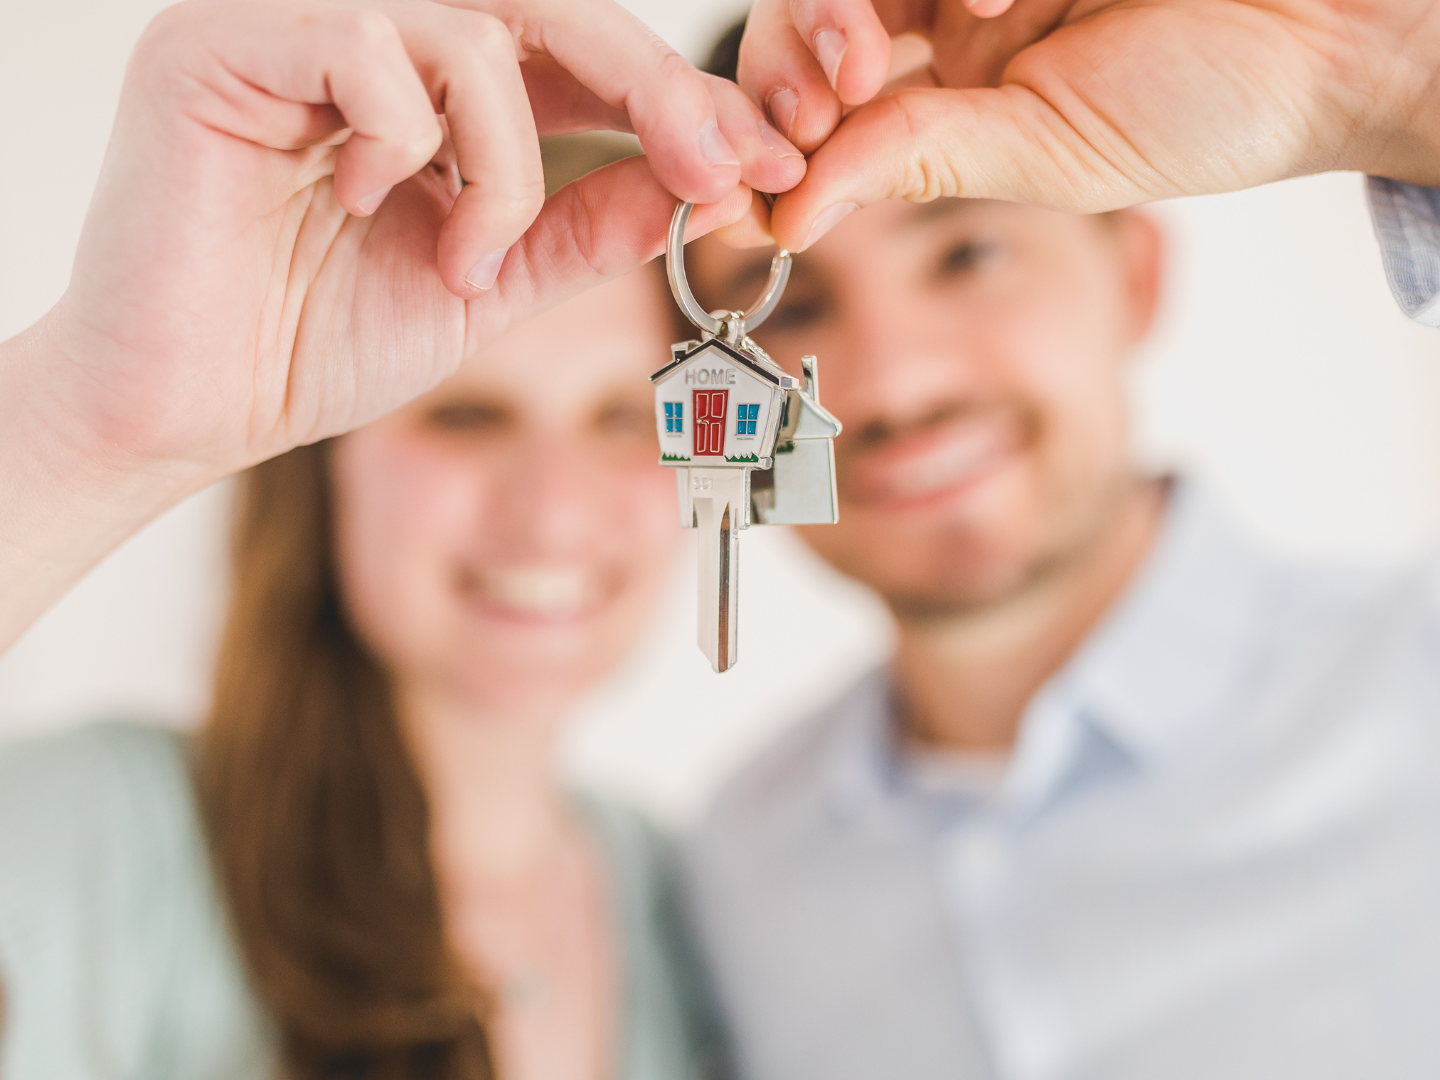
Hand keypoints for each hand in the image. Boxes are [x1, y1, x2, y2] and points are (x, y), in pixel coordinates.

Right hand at [46, 0, 801, 475]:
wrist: (191, 406)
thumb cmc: (321, 341)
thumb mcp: (493, 284)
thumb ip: (586, 227)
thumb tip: (707, 186)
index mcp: (438, 89)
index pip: (579, 57)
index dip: (676, 102)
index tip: (763, 165)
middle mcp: (372, 36)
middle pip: (548, 9)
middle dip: (651, 89)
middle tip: (717, 166)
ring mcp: (297, 26)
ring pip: (470, 30)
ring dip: (500, 166)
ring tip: (458, 261)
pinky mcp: (223, 43)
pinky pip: (365, 43)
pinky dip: (399, 139)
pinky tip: (360, 201)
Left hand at [736, 0, 1439, 249]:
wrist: (1325, 41)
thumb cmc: (1200, 110)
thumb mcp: (1040, 156)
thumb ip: (914, 161)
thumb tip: (783, 219)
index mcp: (950, 90)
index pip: (821, 89)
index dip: (775, 116)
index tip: (765, 163)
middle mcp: (952, 14)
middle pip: (816, 10)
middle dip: (797, 49)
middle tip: (831, 90)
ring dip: (850, 7)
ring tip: (894, 45)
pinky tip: (999, 0)